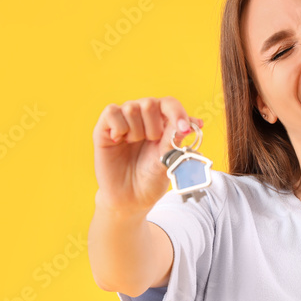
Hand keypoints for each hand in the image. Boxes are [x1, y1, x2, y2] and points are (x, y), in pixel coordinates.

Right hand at [92, 96, 203, 213]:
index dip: (177, 112)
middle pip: (150, 103)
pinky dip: (118, 126)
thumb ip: (176, 137)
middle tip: (150, 144)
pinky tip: (119, 140)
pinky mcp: (104, 128)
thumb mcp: (168, 157)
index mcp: (162, 121)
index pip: (169, 103)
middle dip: (153, 128)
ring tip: (133, 145)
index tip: (184, 129)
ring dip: (136, 131)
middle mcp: (142, 117)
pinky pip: (112, 112)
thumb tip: (196, 122)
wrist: (131, 197)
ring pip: (131, 107)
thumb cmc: (151, 177)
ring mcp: (123, 120)